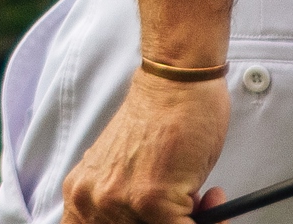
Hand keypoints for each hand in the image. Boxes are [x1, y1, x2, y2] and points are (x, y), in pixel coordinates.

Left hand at [61, 71, 230, 223]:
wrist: (176, 81)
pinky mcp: (153, 201)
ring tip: (199, 202)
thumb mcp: (123, 172)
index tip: (150, 222)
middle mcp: (94, 200)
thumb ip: (122, 205)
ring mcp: (122, 202)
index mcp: (82, 194)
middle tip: (188, 213)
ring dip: (191, 222)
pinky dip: (209, 221)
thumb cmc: (160, 116)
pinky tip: (211, 199)